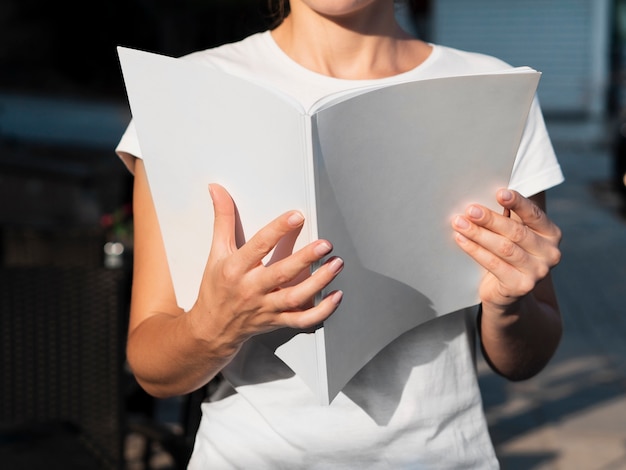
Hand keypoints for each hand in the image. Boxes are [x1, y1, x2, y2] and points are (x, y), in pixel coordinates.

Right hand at [190, 184, 343, 349]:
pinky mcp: (277, 321)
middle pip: (281, 273)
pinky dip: (321, 311)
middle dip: (305, 259)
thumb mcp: (216, 252)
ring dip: (319, 282)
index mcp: (235, 269)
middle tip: (325, 244)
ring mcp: (266, 307)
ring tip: (336, 265)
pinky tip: (335, 296)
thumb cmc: (216, 288)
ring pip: (295, 297)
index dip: (278, 230)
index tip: (297, 216)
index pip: (259, 246)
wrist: (212, 329)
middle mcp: (251, 289)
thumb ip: (222, 220)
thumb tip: (217, 189)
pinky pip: (302, 319)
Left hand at [452, 189, 560, 312]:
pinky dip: (475, 250)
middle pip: (516, 231)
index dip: (517, 203)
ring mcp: (538, 272)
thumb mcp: (514, 235)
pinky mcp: (521, 286)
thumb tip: (485, 194)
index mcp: (551, 234)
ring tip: (459, 223)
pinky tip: (461, 240)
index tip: (500, 193)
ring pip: (504, 248)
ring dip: (478, 233)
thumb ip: (510, 217)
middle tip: (470, 209)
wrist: (508, 295)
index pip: (534, 215)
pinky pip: (493, 264)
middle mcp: (550, 253)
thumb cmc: (509, 256)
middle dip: (490, 219)